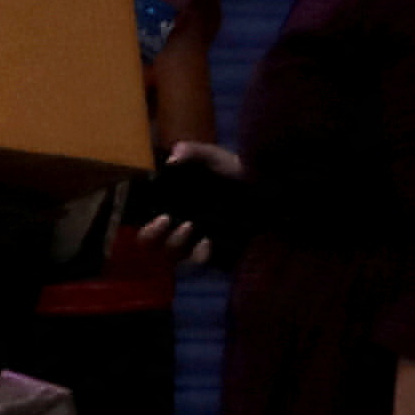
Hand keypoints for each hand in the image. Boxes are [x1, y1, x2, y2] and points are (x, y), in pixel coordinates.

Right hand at [127, 140, 247, 265]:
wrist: (272, 192)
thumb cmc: (238, 174)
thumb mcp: (216, 158)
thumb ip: (194, 152)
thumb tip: (173, 157)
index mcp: (173, 205)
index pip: (144, 220)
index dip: (142, 222)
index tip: (155, 212)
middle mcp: (178, 227)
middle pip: (150, 243)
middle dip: (151, 235)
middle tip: (166, 220)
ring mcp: (195, 244)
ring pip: (170, 254)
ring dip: (174, 242)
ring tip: (189, 226)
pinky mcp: (215, 257)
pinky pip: (197, 262)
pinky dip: (199, 254)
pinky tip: (208, 242)